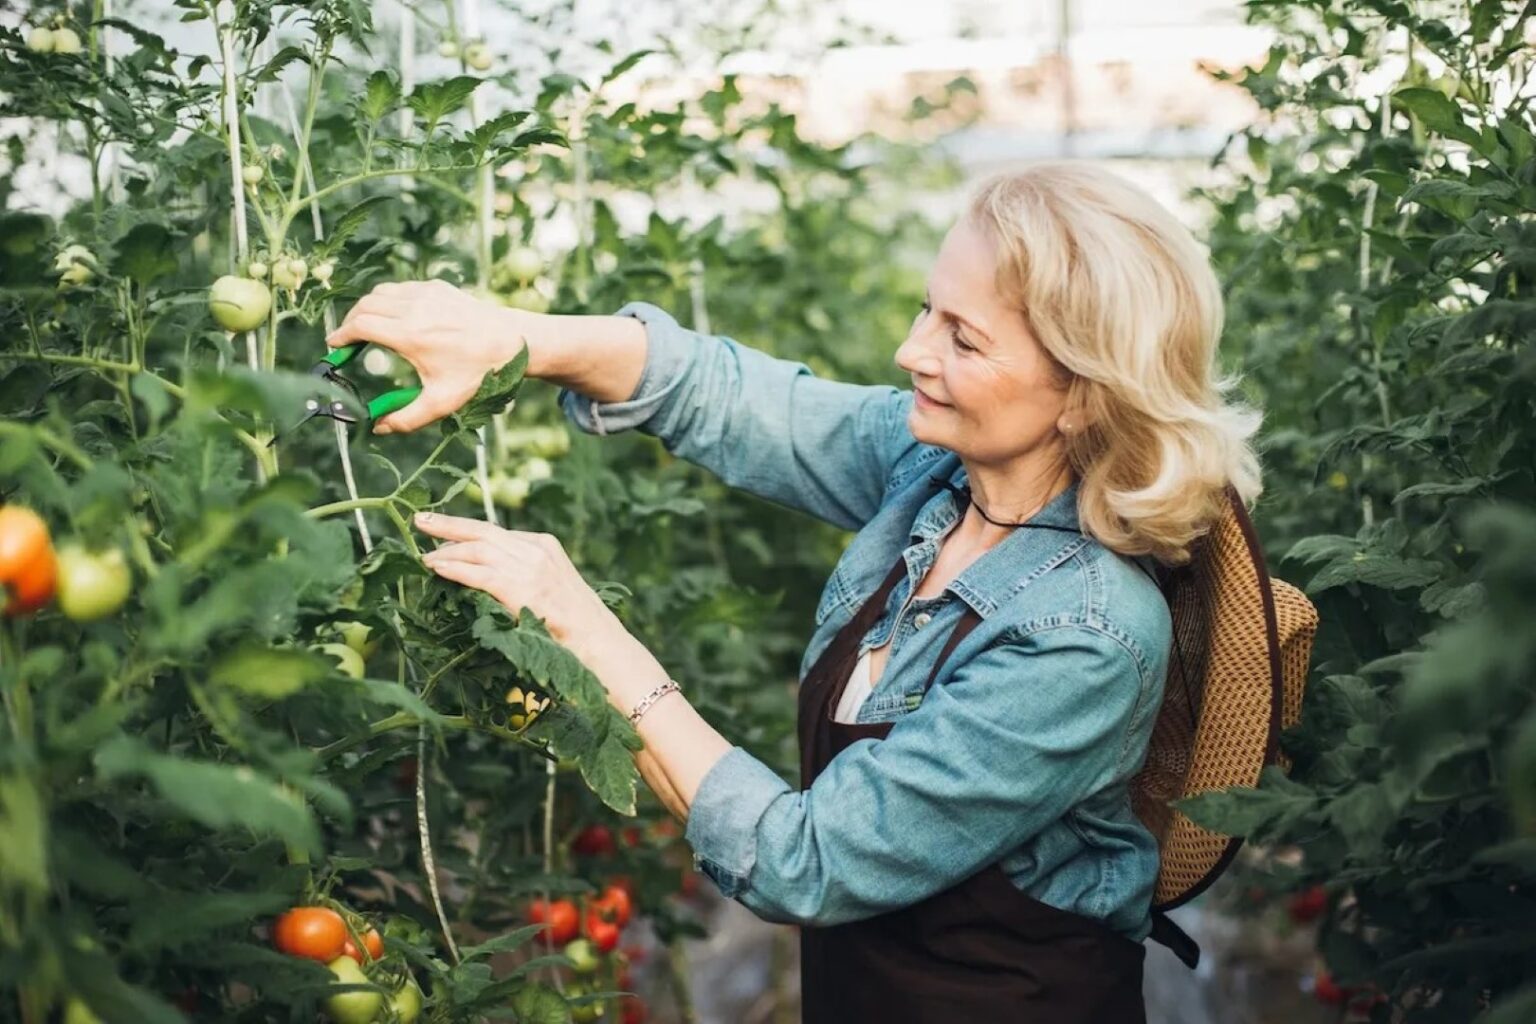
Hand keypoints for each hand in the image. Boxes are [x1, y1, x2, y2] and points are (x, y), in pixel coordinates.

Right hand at [326, 280, 531, 433]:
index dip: (341, 336)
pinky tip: (394, 318)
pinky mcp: (437, 287)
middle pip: (365, 306)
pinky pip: (402, 289)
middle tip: (348, 342)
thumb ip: (407, 419)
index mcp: (410, 334)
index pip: (360, 326)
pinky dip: (390, 300)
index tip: (335, 348)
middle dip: (350, 323)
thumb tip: (379, 429)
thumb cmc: (478, 373)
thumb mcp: (442, 402)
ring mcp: (426, 293)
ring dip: (368, 309)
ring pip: (381, 293)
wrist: (514, 342)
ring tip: (366, 329)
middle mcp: (414, 308)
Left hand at [414, 512, 630, 669]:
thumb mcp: (551, 589)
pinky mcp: (522, 588)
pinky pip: (479, 573)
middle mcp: (537, 549)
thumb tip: (487, 582)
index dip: (467, 532)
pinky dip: (454, 569)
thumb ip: (523, 579)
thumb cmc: (578, 627)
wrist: (601, 642)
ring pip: (478, 549)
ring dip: (446, 550)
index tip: (444, 532)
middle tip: (421, 521)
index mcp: (545, 545)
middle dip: (449, 526)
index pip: (498, 533)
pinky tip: (436, 569)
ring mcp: (530, 567)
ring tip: (423, 555)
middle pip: (483, 530)